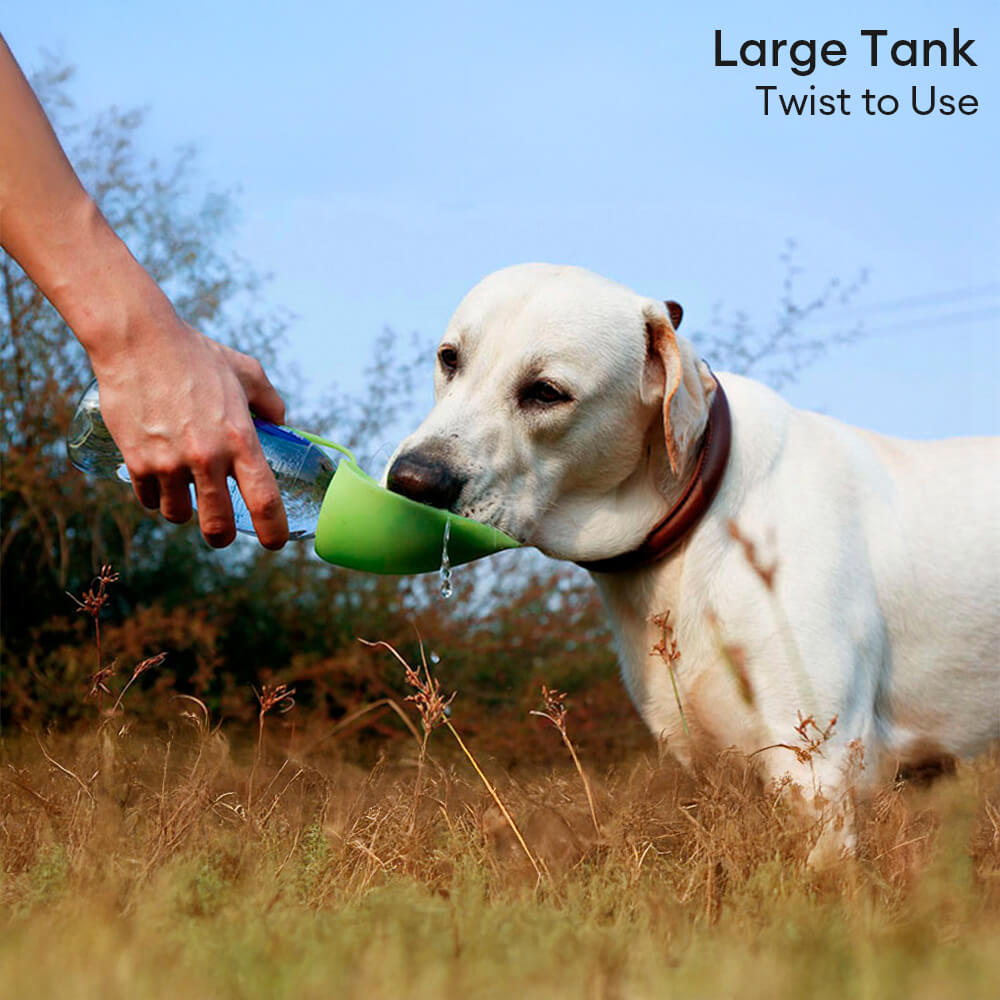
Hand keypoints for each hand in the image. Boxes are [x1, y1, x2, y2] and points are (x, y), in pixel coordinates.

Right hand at [92, 311, 289, 548]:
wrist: (138, 341)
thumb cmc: (197, 355)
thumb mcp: (247, 373)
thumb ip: (271, 403)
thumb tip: (281, 423)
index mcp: (241, 440)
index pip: (264, 501)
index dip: (273, 530)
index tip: (275, 542)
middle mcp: (207, 458)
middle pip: (218, 526)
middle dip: (222, 535)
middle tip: (222, 531)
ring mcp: (169, 463)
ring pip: (179, 515)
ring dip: (184, 510)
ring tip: (186, 490)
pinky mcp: (137, 462)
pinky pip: (149, 500)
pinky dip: (156, 495)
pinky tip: (159, 478)